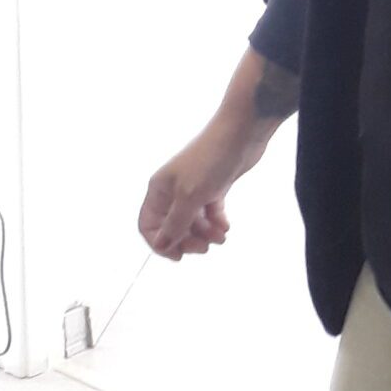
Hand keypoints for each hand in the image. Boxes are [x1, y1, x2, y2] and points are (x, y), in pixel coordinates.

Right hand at [138, 114, 260, 261]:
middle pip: (172, 226)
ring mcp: (194, 188)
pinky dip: (216, 222)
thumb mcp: (190, 197)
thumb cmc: (210, 161)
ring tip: (221, 236)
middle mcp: (173, 189)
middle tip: (205, 248)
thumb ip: (175, 225)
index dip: (160, 243)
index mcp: (159, 189)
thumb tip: (160, 247)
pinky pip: (210, 212)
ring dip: (206, 233)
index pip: (148, 224)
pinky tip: (225, 226)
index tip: (179, 256)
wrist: (241, 134)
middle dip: (187, 240)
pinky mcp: (214, 186)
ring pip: (193, 221)